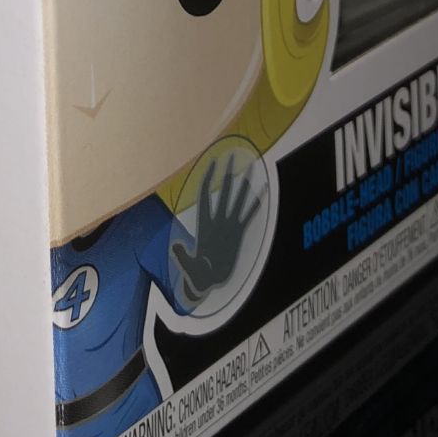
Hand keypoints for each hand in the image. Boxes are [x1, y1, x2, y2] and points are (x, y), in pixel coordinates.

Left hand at [170, 157, 261, 307]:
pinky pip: (248, 216)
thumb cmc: (198, 274)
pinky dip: (255, 205)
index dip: (208, 179)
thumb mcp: (189, 266)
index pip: (205, 195)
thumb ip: (182, 256)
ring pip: (237, 201)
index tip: (212, 162)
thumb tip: (175, 247)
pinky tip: (262, 193)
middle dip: (227, 174)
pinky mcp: (238, 235)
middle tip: (232, 156)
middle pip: (223, 192)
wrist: (208, 281)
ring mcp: (228, 226)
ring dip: (243, 186)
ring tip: (250, 169)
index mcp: (204, 224)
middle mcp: (217, 221)